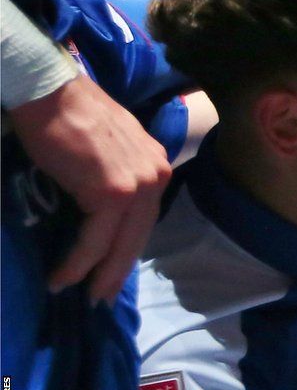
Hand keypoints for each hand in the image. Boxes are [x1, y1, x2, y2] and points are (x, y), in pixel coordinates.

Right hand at [8, 75, 171, 304]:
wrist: (50, 92)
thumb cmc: (68, 115)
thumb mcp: (108, 147)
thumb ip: (115, 174)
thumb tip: (101, 209)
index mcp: (154, 163)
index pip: (144, 216)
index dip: (128, 247)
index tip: (114, 272)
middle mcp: (155, 175)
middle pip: (137, 235)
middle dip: (117, 270)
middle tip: (101, 297)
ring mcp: (138, 185)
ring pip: (119, 243)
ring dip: (97, 274)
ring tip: (81, 295)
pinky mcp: (114, 193)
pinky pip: (95, 240)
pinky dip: (78, 263)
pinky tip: (62, 279)